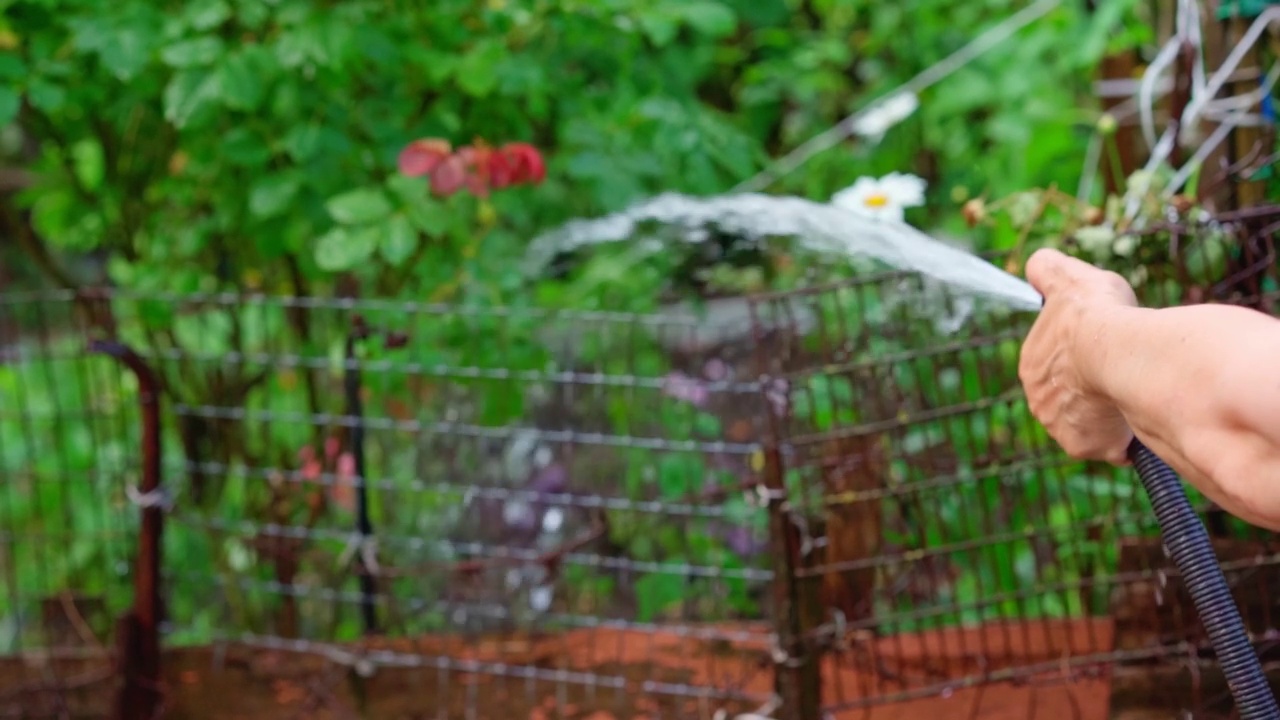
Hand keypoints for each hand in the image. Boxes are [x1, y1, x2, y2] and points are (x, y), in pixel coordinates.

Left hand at [1019, 248, 1137, 464]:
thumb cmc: (1093, 313)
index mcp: (1033, 365)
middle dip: (1098, 390)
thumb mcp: (1068, 278)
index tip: (1107, 351)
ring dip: (1114, 413)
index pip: (1060, 367)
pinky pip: (1113, 446)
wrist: (1114, 350)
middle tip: (1124, 373)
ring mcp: (1061, 428)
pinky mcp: (1086, 447)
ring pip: (1095, 424)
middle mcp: (1039, 402)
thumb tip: (1038, 264)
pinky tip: (1143, 418)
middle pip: (1076, 399)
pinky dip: (1129, 436)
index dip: (1086, 359)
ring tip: (1137, 394)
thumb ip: (1048, 271)